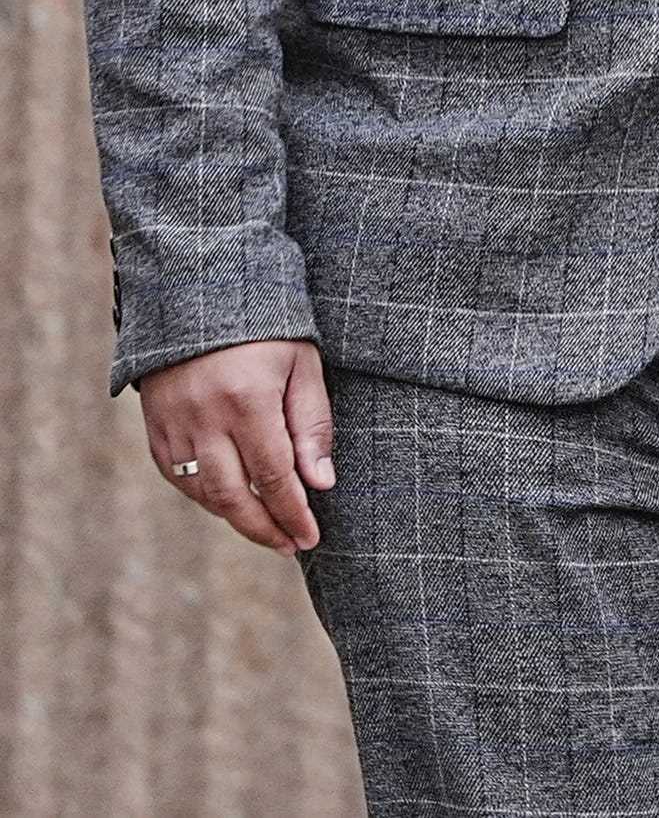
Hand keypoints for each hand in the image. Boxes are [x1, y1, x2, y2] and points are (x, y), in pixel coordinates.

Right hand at [139, 339, 334, 554]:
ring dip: (235, 518)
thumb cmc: (266, 326)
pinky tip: (230, 504)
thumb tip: (320, 483)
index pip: (275, 477)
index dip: (293, 514)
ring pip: (202, 492)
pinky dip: (204, 497)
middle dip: (264, 528)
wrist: (198, 293)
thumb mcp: (303, 365)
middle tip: (290, 547)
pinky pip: (176, 476)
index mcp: (247, 401)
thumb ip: (312, 425)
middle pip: (234, 496)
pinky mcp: (155, 427)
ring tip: (267, 530)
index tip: (311, 537)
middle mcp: (204, 419)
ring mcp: (173, 425)